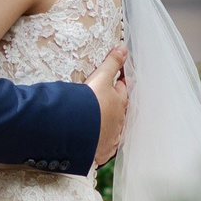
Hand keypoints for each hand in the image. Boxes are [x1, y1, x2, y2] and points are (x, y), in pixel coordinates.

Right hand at [88, 46, 129, 165]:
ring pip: (113, 129)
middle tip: (105, 101)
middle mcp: (119, 121)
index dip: (117, 84)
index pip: (121, 91)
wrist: (77, 130)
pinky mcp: (102, 151)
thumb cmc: (89, 103)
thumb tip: (123, 48)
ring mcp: (111, 137)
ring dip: (108, 124)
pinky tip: (96, 142)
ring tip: (100, 122)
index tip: (115, 81)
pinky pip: (104, 147)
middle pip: (118, 111)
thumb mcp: (100, 78)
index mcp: (119, 103)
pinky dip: (101, 143)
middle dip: (113, 105)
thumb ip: (111, 63)